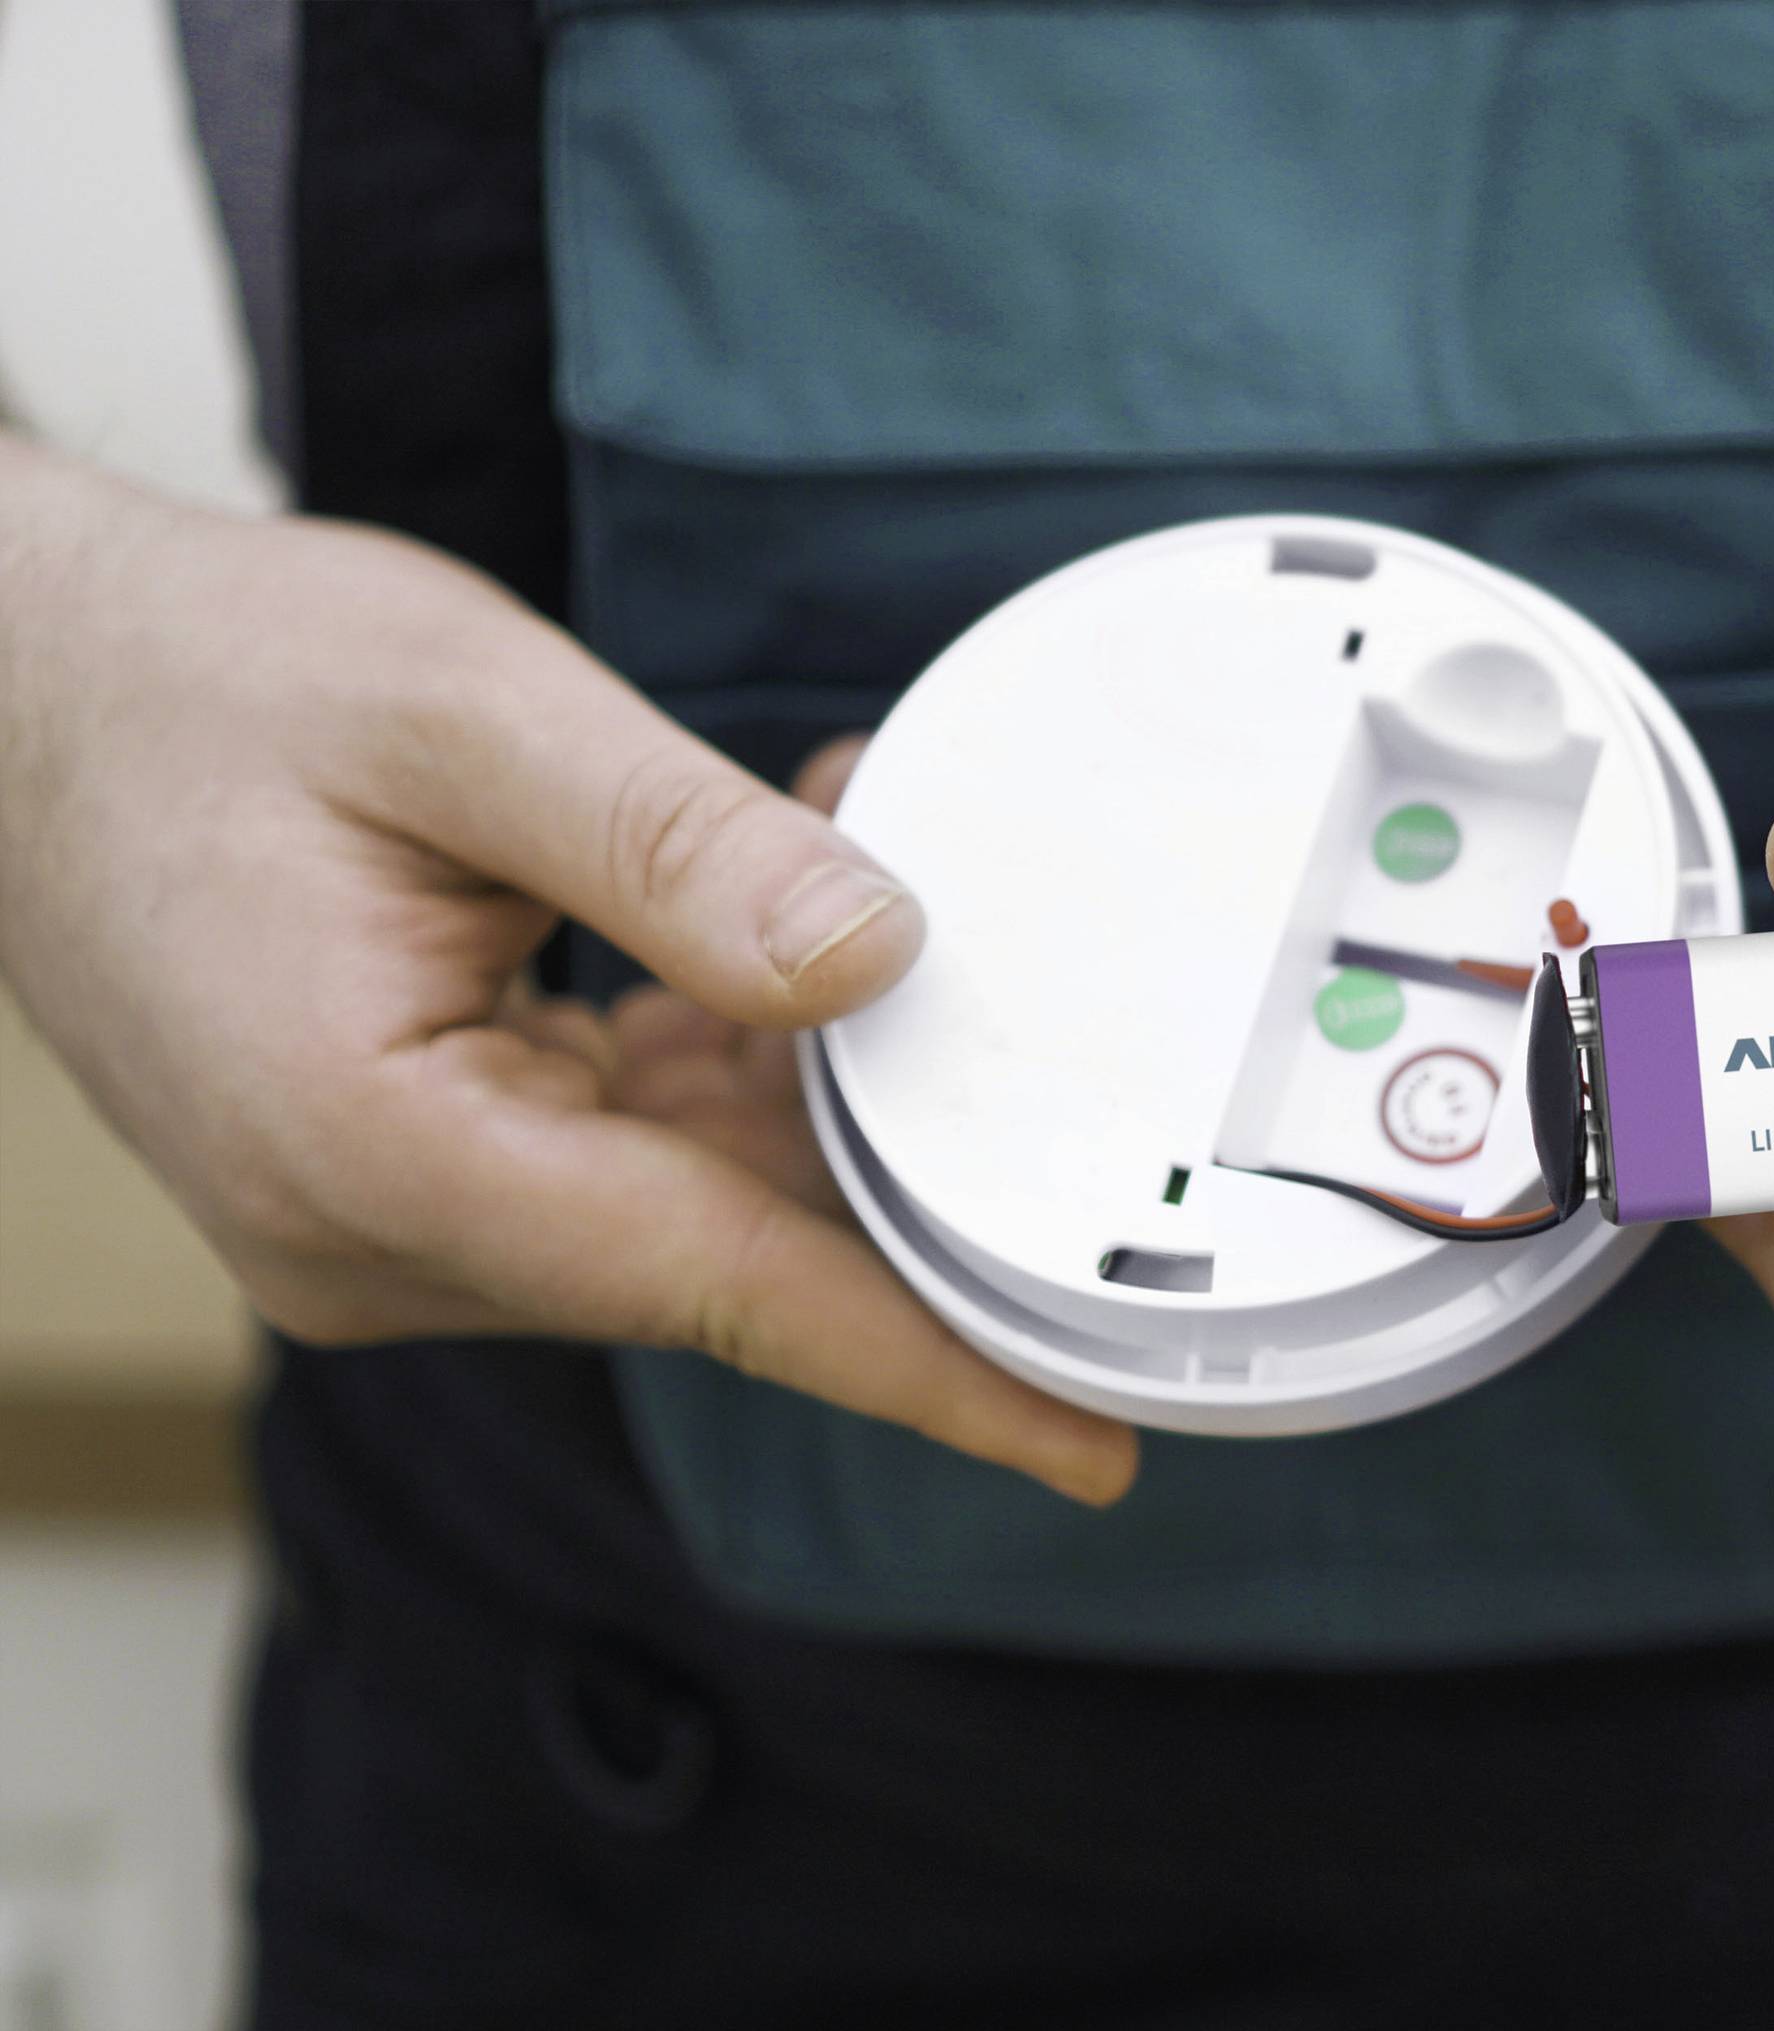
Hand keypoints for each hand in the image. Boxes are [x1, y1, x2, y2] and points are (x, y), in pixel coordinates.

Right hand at [0, 446, 1134, 1504]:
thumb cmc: (199, 684)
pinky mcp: (416, 1165)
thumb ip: (674, 845)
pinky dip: (733, 1064)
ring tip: (921, 938)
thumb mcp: (459, 711)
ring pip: (690, 1202)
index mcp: (376, 1150)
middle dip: (909, 1184)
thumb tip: (878, 956)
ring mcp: (392, 1215)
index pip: (720, 1290)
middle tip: (1089, 1129)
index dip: (925, 1366)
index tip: (1089, 1445)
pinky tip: (804, 947)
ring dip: (822, 1096)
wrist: (16, 694)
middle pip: (725, 1257)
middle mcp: (379, 1233)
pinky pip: (627, 1149)